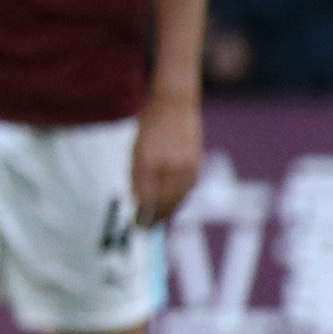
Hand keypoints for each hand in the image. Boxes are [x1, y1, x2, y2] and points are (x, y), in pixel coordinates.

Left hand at [128, 91, 203, 226]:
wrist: (175, 104)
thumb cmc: (150, 126)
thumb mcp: (136, 150)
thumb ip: (138, 176)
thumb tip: (140, 200)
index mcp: (147, 162)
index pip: (145, 198)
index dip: (142, 215)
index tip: (137, 226)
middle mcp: (168, 166)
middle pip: (164, 202)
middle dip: (156, 218)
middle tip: (148, 229)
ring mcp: (185, 164)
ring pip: (179, 197)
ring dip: (170, 212)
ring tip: (160, 221)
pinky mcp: (197, 162)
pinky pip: (190, 187)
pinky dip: (181, 199)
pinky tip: (174, 204)